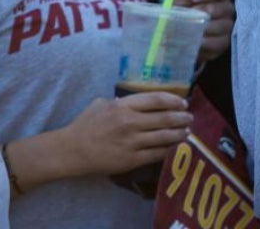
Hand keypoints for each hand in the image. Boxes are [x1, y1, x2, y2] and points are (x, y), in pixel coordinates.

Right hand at [62, 92, 190, 175]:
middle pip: (165, 118)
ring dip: (179, 133)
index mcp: (123, 106)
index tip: (183, 103)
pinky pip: (156, 154)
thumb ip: (122, 101)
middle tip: (190, 118)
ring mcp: (131, 142)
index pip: (157, 100)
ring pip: (164, 136)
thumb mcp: (101, 104)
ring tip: (187, 132)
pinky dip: (168, 149)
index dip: (174, 100)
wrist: (69, 151)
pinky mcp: (130, 160)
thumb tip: (140, 101)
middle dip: (182, 118)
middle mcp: (129, 123)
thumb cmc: (84, 125)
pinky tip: (174, 146)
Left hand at [174, 0, 233, 62]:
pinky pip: (218, 42)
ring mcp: (228, 26)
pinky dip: (205, 42)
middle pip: (224, 8)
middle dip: (206, 12)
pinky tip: (195, 42)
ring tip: (191, 31)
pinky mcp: (225, 42)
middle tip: (191, 16)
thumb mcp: (181, 2)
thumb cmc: (183, 14)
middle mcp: (227, 9)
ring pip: (222, 26)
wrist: (180, 37)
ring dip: (205, 28)